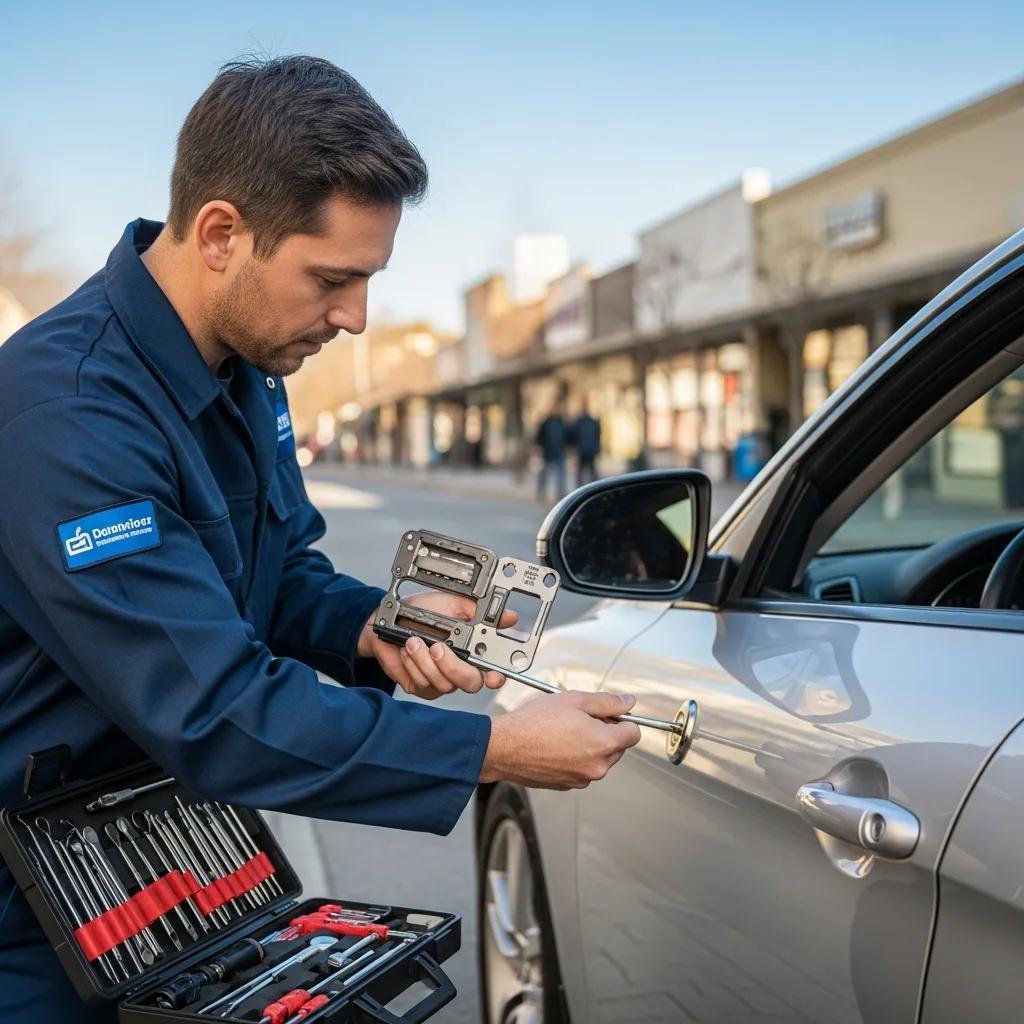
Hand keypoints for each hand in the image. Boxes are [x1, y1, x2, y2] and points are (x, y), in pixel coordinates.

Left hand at [358, 590, 517, 699]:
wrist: (387, 618)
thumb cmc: (422, 611)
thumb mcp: (455, 605)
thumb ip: (482, 613)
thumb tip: (511, 617)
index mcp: (471, 651)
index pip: (492, 671)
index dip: (497, 677)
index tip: (494, 676)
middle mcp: (458, 669)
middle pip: (470, 683)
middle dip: (453, 667)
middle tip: (438, 647)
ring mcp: (439, 680)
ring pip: (442, 684)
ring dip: (425, 661)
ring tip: (414, 641)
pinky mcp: (419, 686)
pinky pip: (421, 684)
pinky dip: (412, 665)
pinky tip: (407, 651)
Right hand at [480, 690, 641, 788]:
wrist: (504, 747)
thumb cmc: (534, 723)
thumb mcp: (574, 700)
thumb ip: (607, 702)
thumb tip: (628, 702)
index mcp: (603, 744)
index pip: (634, 733)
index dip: (622, 720)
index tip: (608, 715)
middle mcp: (597, 767)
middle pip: (618, 747)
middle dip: (605, 732)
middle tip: (579, 719)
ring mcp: (582, 779)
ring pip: (599, 759)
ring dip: (590, 746)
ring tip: (563, 732)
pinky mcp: (567, 786)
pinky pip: (582, 769)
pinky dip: (575, 758)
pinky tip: (556, 746)